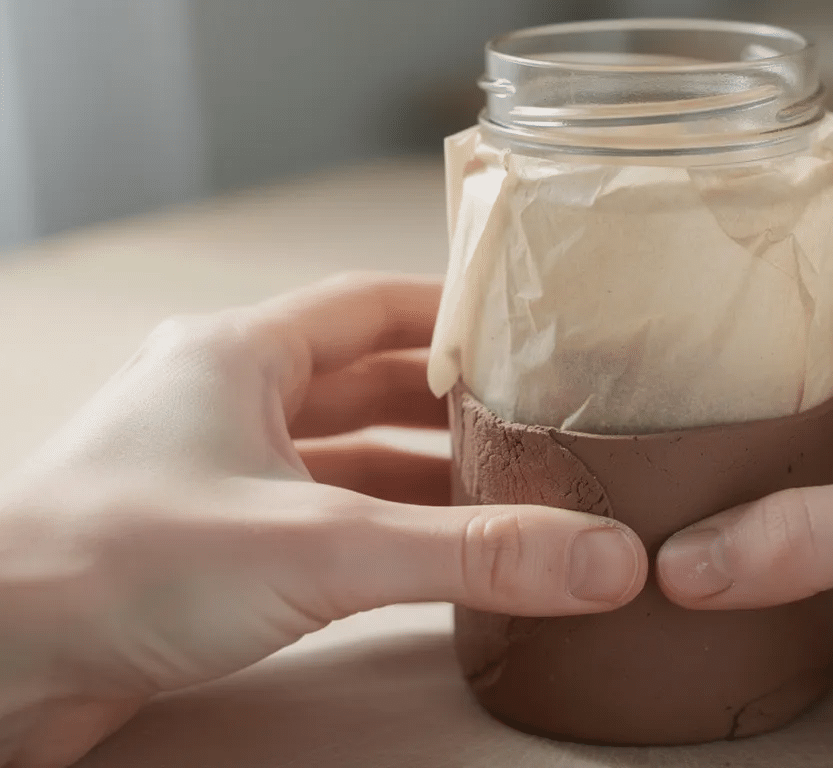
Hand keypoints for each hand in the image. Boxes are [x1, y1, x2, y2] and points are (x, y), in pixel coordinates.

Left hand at [0, 273, 645, 767]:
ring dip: (419, 476)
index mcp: (240, 356)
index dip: (455, 312)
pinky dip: (377, 532)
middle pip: (365, 384)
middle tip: (539, 422)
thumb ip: (469, 553)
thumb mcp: (320, 545)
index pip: (372, 304)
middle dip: (452, 407)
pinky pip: (315, 521)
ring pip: (341, 459)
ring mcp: (210, 477)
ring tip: (508, 493)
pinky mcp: (204, 550)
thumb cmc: (111, 565)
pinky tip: (429, 559)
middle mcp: (224, 404)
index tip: (532, 327)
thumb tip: (599, 558)